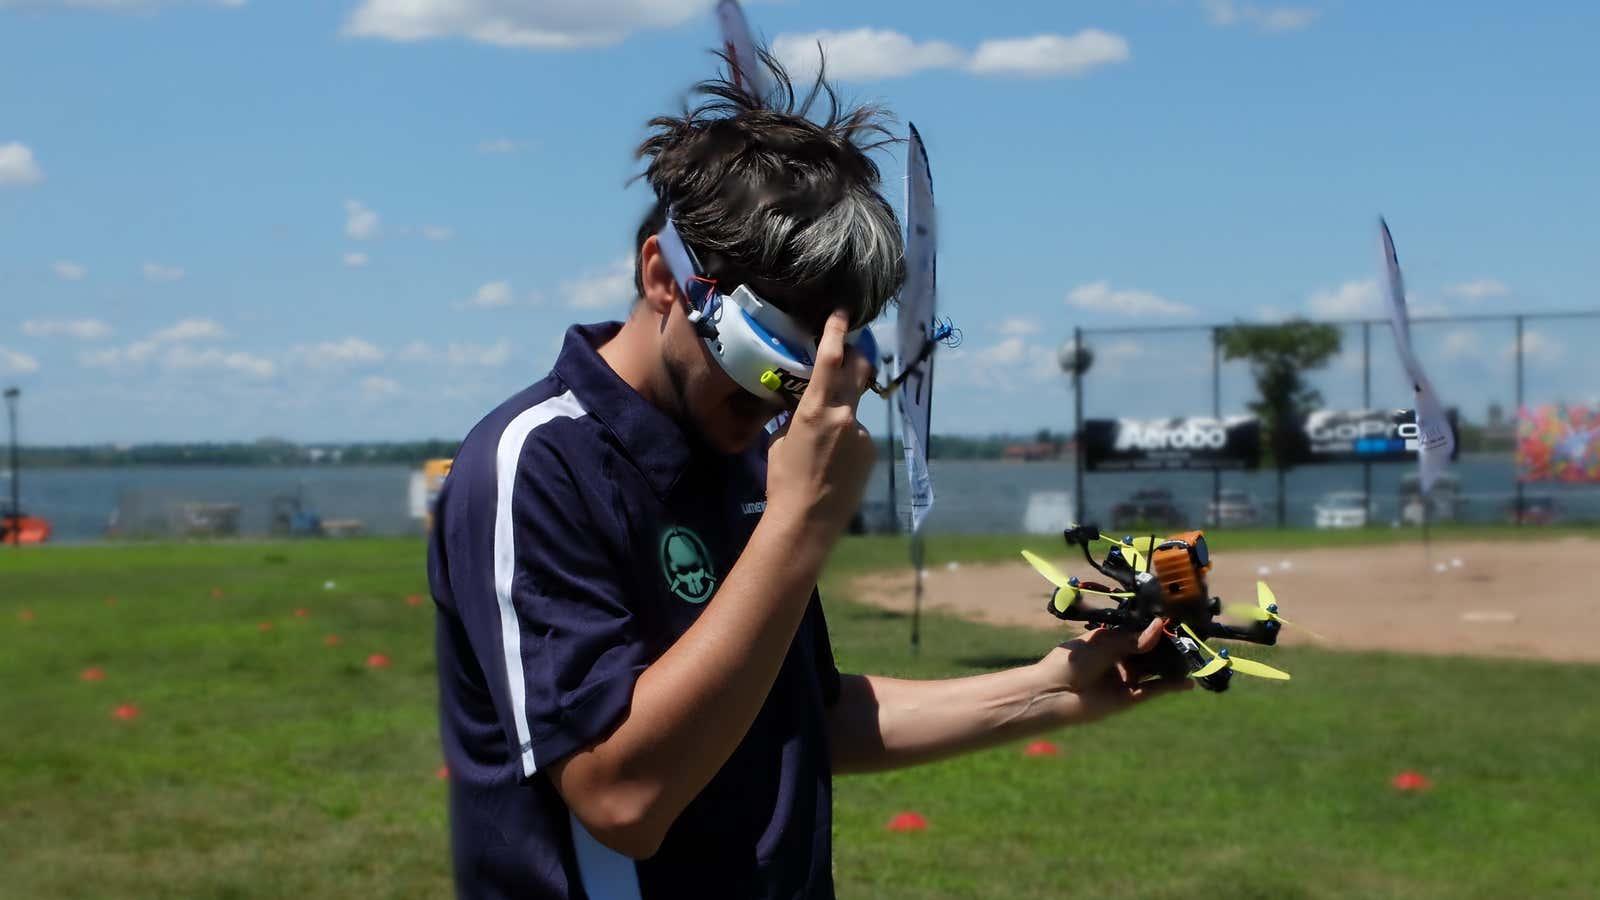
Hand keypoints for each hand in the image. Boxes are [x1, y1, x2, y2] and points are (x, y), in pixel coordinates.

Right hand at [765, 309, 877, 545]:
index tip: (843, 312)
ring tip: (824, 448)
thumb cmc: (783, 480)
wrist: (807, 521)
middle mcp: (844, 415)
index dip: (836, 331)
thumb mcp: (780, 439)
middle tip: (851, 348)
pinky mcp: (872, 452)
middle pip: (858, 370)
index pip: (830, 359)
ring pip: (854, 410)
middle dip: (856, 355)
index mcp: (815, 408)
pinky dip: (848, 441)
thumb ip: (796, 417)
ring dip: (843, 414)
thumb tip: (804, 410)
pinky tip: (834, 464)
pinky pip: (859, 436)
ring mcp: (862, 434)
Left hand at [1034, 618, 1193, 724]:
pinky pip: (1154, 690)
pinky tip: (1188, 682)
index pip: (1138, 632)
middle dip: (1168, 645)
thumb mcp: (1104, 642)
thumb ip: (1133, 638)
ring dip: (1173, 665)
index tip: (1176, 619)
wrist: (1055, 692)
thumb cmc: (1073, 661)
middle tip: (1191, 636)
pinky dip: (1170, 686)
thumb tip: (1159, 626)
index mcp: (1110, 641)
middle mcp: (1121, 660)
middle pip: (1150, 652)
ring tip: (1195, 655)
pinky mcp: (1129, 698)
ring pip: (1155, 670)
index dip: (1155, 627)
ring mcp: (1126, 679)